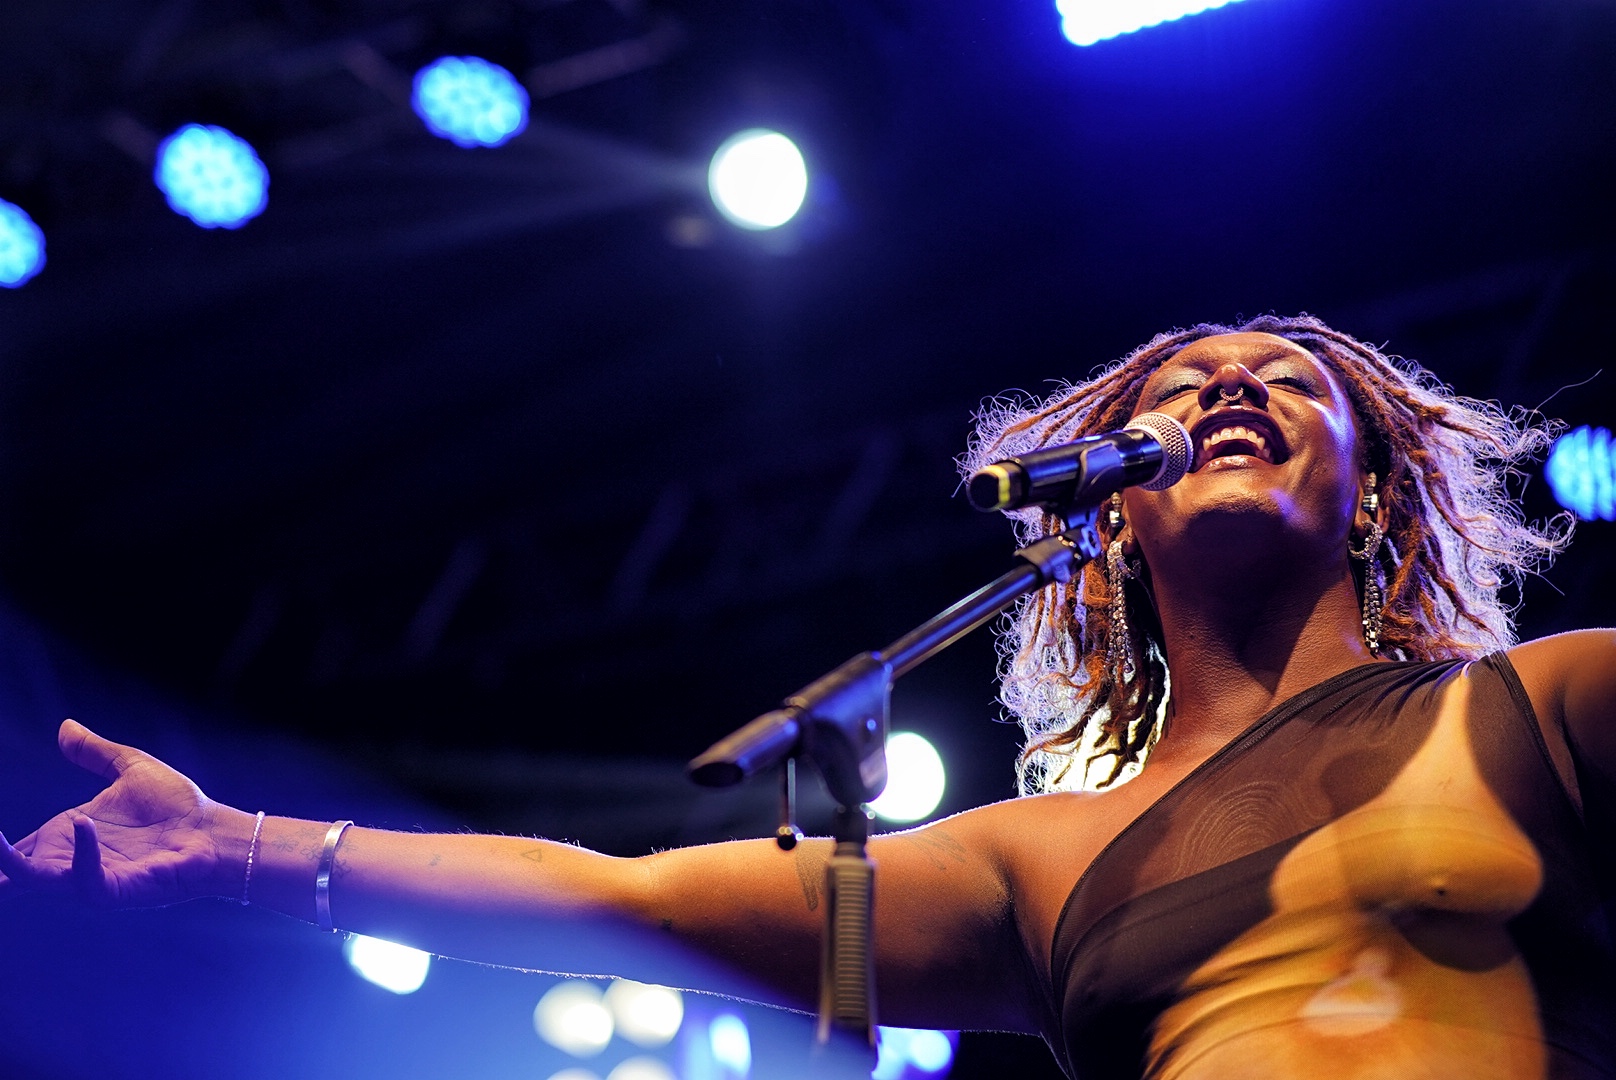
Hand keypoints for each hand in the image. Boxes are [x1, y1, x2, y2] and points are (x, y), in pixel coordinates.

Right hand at [0, 720, 241, 906]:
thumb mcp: (130, 768)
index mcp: (70, 833)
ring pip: (37, 880)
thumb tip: (65, 727)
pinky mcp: (117, 889)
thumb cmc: (177, 805)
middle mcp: (73, 858)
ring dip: (12, 865)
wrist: (213, 830)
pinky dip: (81, 853)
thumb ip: (94, 753)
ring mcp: (93, 875)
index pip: (19, 844)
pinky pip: (87, 878)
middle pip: (17, 868)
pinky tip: (81, 823)